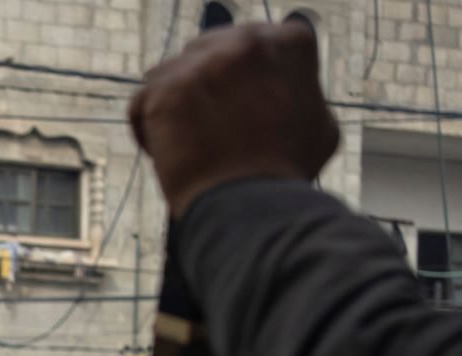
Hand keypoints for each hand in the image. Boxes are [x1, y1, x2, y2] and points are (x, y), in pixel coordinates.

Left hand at [130, 22, 338, 217]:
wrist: (250, 207)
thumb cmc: (285, 173)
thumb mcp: (318, 124)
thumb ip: (299, 91)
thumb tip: (284, 84)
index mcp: (291, 42)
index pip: (251, 44)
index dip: (239, 78)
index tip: (239, 105)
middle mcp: (246, 42)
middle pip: (207, 53)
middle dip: (205, 86)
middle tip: (211, 126)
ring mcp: (203, 64)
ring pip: (172, 74)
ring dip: (176, 105)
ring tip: (193, 143)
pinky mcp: (165, 90)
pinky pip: (143, 101)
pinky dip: (150, 128)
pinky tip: (168, 153)